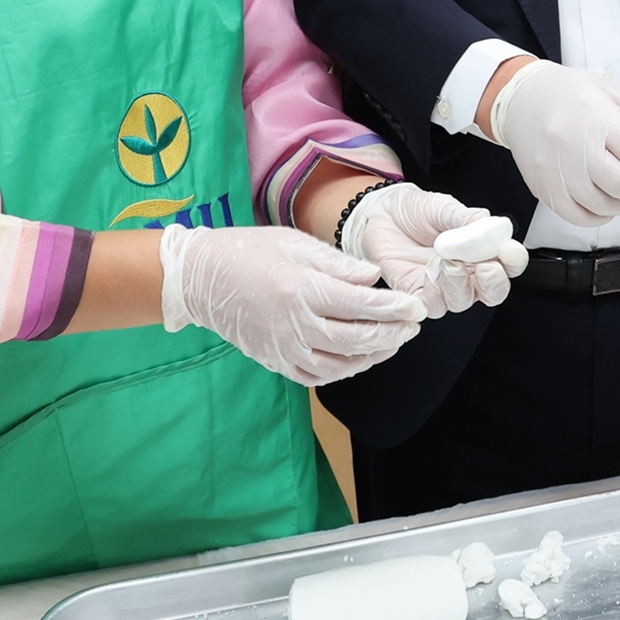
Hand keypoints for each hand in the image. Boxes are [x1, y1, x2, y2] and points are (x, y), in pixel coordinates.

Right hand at [159, 223, 424, 385]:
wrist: (201, 279)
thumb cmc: (248, 251)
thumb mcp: (295, 243)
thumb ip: (338, 264)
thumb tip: (373, 278)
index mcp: (301, 290)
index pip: (360, 305)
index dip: (394, 308)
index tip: (418, 307)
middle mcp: (294, 325)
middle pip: (356, 339)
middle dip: (391, 334)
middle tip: (413, 326)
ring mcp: (284, 348)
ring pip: (340, 365)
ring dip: (372, 357)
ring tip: (393, 342)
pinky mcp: (275, 361)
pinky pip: (316, 376)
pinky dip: (343, 371)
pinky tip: (359, 358)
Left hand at [337, 184, 526, 316]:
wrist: (382, 213)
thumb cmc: (417, 210)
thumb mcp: (445, 207)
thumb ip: (468, 218)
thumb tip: (492, 224)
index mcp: (482, 251)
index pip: (509, 265)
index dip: (513, 262)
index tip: (508, 251)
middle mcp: (468, 274)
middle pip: (493, 292)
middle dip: (493, 283)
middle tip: (486, 267)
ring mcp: (444, 287)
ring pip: (463, 301)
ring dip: (459, 284)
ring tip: (449, 260)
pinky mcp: (419, 295)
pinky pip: (433, 306)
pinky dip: (434, 293)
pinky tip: (430, 273)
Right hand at [488, 61, 619, 225]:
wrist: (522, 99)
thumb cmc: (573, 94)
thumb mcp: (617, 95)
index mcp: (597, 118)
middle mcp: (574, 147)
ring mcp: (556, 173)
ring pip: (604, 206)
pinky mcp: (544, 190)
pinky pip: (580, 217)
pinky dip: (601, 215)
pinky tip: (607, 200)